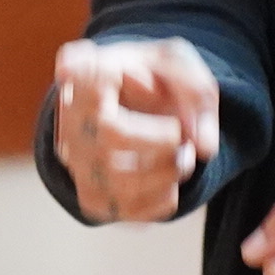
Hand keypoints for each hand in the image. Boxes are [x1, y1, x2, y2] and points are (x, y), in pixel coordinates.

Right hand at [46, 37, 221, 223]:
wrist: (133, 107)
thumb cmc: (153, 78)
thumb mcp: (177, 63)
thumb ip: (196, 92)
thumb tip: (204, 149)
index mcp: (83, 74)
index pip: (81, 77)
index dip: (109, 83)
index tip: (147, 80)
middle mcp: (69, 121)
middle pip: (110, 136)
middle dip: (161, 142)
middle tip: (179, 136)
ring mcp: (77, 163)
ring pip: (120, 182)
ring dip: (168, 173)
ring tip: (182, 158)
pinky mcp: (91, 197)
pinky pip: (127, 210)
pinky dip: (163, 200)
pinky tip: (169, 181)